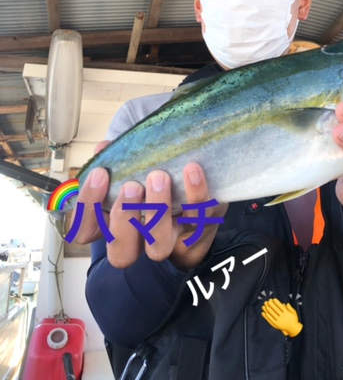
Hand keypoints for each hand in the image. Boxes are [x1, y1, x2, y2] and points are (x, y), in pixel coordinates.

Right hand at [73, 144, 226, 268]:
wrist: (199, 198)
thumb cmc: (155, 183)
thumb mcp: (134, 170)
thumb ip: (117, 160)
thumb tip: (104, 147)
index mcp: (114, 226)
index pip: (86, 232)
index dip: (89, 207)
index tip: (101, 174)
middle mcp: (139, 241)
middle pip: (121, 254)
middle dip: (123, 219)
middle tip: (132, 187)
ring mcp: (169, 239)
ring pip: (158, 246)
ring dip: (157, 211)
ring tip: (159, 177)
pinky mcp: (199, 228)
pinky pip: (198, 219)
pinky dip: (195, 195)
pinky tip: (191, 170)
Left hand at [261, 298, 302, 336]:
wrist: (292, 329)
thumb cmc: (293, 319)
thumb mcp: (294, 313)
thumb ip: (290, 308)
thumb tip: (286, 303)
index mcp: (286, 313)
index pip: (280, 306)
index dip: (277, 302)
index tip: (273, 299)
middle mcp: (282, 317)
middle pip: (275, 310)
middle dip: (271, 305)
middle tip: (267, 301)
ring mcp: (279, 321)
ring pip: (272, 314)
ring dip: (267, 310)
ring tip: (264, 306)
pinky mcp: (276, 325)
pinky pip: (271, 320)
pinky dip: (267, 316)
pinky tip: (264, 313)